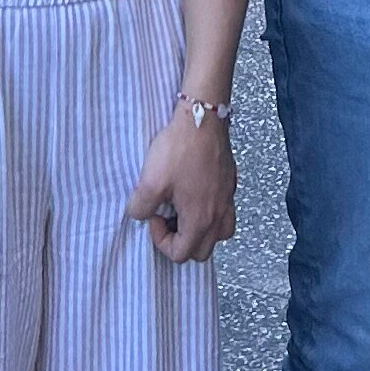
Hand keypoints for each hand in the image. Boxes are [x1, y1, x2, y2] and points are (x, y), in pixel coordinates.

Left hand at [123, 105, 237, 262]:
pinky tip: (196, 193)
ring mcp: (228, 197)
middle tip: (168, 218)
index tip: (154, 217)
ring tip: (185, 213)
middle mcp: (219, 213)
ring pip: (221, 233)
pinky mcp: (229, 181)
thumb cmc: (181, 148)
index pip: (181, 254)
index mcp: (200, 219)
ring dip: (201, 231)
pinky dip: (212, 211)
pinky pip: (226, 210)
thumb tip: (142, 214)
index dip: (161, 241)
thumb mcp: (150, 182)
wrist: (203, 116)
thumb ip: (140, 208)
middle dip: (182, 241)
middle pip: (202, 250)